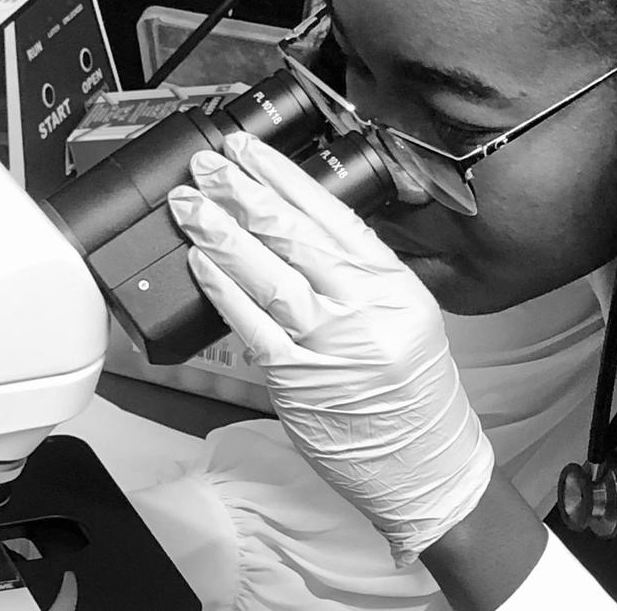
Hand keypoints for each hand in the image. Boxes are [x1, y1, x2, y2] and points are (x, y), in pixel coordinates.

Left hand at [170, 132, 494, 564]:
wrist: (426, 465)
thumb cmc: (415, 393)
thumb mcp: (406, 313)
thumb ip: (358, 272)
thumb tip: (296, 228)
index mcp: (393, 282)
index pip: (332, 213)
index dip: (284, 176)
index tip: (250, 150)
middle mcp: (364, 307)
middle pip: (294, 236)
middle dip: (244, 193)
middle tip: (208, 165)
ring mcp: (330, 344)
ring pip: (268, 273)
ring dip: (222, 234)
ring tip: (190, 205)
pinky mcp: (298, 381)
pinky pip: (252, 326)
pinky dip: (223, 290)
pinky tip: (200, 263)